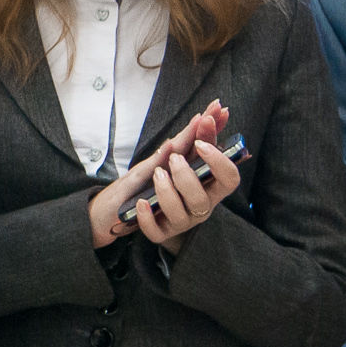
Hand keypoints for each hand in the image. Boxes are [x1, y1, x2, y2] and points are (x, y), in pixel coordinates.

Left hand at [89, 101, 230, 249]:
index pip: (229, 178)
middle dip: (188, 177)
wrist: (116, 206)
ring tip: (156, 175)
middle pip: (204, 198)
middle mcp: (198, 206)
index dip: (220, 161)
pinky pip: (156, 232)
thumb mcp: (167, 156)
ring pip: (181, 214)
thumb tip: (210, 114)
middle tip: (173, 159)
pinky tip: (142, 203)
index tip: (201, 144)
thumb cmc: (151, 178)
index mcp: (207, 186)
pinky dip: (148, 217)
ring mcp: (179, 221)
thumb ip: (190, 139)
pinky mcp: (158, 232)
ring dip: (168, 192)